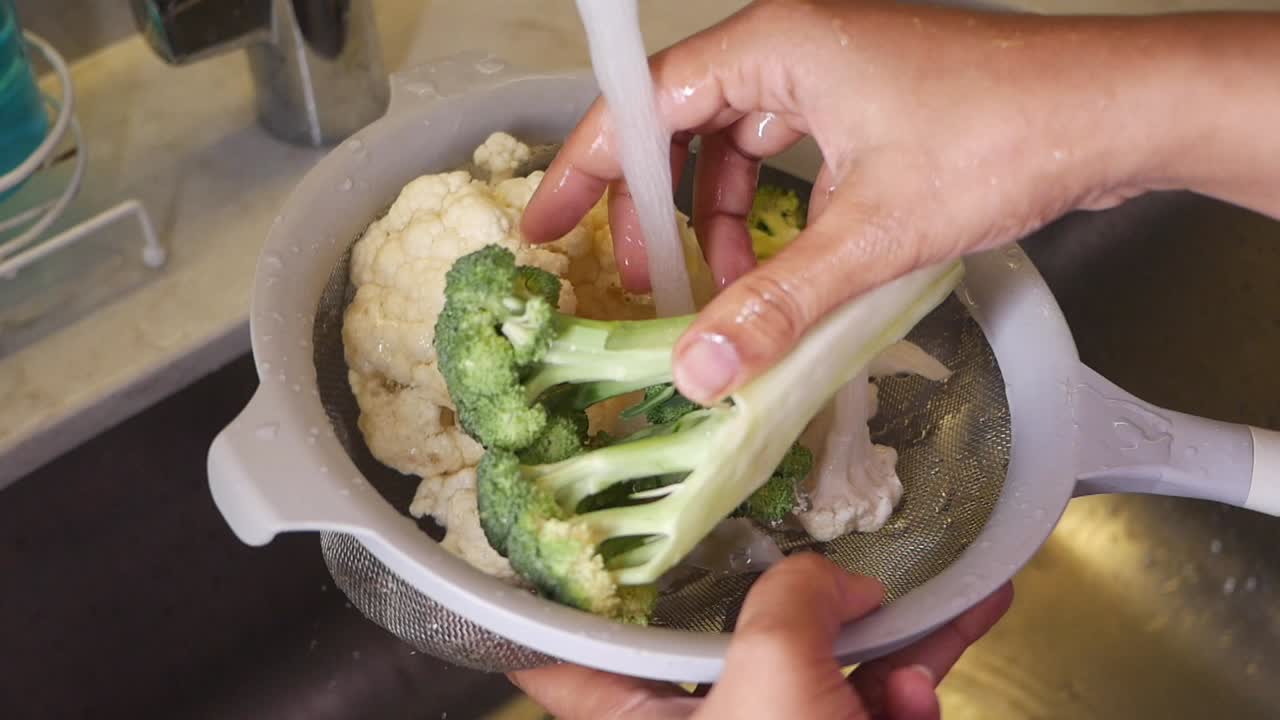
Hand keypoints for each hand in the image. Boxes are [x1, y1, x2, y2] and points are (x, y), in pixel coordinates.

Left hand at [509, 553, 1012, 719]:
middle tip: (835, 554)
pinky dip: (919, 675)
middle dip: (805, 595)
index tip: (573, 530)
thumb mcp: (771, 677)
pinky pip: (879, 700)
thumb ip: (792, 600)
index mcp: (642, 718)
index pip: (566, 653)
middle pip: (732, 634)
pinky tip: (969, 622)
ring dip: (891, 638)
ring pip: (825, 665)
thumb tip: (839, 583)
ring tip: (938, 614)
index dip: (562, 591)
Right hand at [522, 0, 1279, 404]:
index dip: (586, 168)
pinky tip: (784, 276)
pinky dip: (776, 222)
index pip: (644, 103)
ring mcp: (835, 82)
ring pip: (739, 155)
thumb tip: (700, 368)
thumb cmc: (1005, 132)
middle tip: (639, 284)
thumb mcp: (872, 231)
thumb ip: (777, 303)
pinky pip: (791, 167)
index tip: (545, 225)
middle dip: (658, 212)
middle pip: (685, 132)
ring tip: (723, 299)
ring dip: (724, 228)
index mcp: (776, 47)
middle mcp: (796, 52)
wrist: (1116, 112)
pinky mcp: (870, 114)